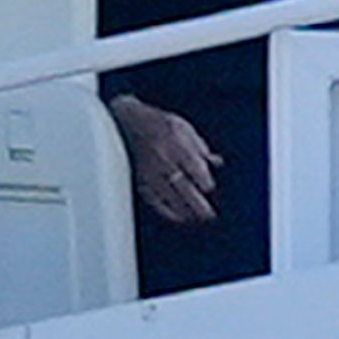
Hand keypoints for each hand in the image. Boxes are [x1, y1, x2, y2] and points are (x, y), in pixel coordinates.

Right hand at [109, 94, 220, 226]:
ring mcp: (149, 171)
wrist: (123, 120)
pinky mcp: (138, 179)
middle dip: (198, 203)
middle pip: (183, 186)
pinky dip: (166, 210)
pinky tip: (177, 216)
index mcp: (175, 143)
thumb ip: (199, 145)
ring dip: (184, 210)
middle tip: (209, 214)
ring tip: (197, 218)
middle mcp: (162, 159)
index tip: (208, 187)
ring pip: (169, 196)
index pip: (195, 168)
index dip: (203, 181)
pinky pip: (153, 199)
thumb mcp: (181, 126)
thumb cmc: (155, 122)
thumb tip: (216, 162)